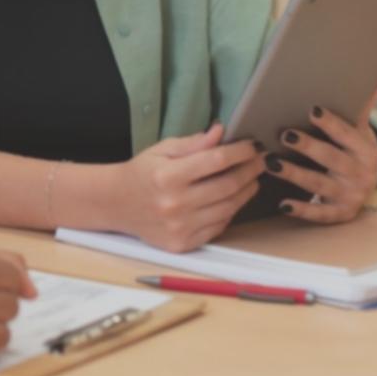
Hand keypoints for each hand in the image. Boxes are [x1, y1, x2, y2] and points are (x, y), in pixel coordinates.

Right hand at [114, 125, 265, 251]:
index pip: (216, 161)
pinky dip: (230, 211)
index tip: (253, 145)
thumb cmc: (141, 173)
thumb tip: (221, 131)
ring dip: (246, 191)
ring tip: (252, 178)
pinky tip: (233, 198)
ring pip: (228, 208)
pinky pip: (219, 227)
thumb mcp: (161, 150)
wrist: (116, 204)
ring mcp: (179, 227)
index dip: (240, 152)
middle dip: (250, 171)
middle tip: (261, 161)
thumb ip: (193, 143)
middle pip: (228, 186)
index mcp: (167, 176)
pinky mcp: (182, 244)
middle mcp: (174, 204)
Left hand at [268, 63, 376, 223]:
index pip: (347, 134)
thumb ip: (368, 100)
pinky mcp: (338, 214)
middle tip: (284, 133)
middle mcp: (360, 173)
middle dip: (308, 146)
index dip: (331, 124)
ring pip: (318, 184)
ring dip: (294, 174)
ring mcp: (349, 196)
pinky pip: (318, 213)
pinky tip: (282, 204)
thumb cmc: (355, 150)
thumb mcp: (361, 128)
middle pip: (330, 158)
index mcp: (366, 149)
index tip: (313, 110)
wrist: (365, 187)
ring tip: (270, 162)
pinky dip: (301, 210)